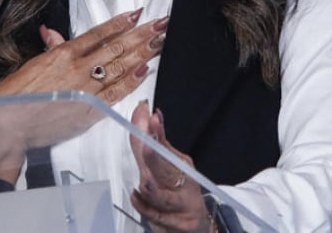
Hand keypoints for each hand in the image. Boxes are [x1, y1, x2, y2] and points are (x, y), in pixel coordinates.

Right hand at [0, 9, 165, 180]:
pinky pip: (115, 93)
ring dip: (143, 53)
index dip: (120, 23)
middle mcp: (77, 69)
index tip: (136, 14)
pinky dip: (131, 81)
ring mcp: (85, 89)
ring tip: (160, 42)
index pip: (98, 33)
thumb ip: (49, 49)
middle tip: (161, 24)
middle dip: (141, 34)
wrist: (7, 125)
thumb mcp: (30, 65)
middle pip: (116, 47)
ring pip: (120, 66)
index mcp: (62, 54)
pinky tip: (144, 71)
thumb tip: (52, 33)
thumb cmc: (13, 97)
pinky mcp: (89, 111)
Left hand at [130, 101, 213, 232]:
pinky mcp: (178, 225)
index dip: (157, 133)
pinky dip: (145, 208)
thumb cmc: (179, 192)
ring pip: (164, 198)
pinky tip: (136, 198)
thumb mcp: (171, 165)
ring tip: (145, 183)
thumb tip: (145, 110)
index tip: (152, 118)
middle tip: (148, 146)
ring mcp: (181, 206)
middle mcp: (181, 185)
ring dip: (153, 191)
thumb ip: (156, 140)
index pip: (165, 148)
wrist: (196, 226)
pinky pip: (158, 217)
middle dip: (156, 157)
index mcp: (180, 167)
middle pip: (166, 170)